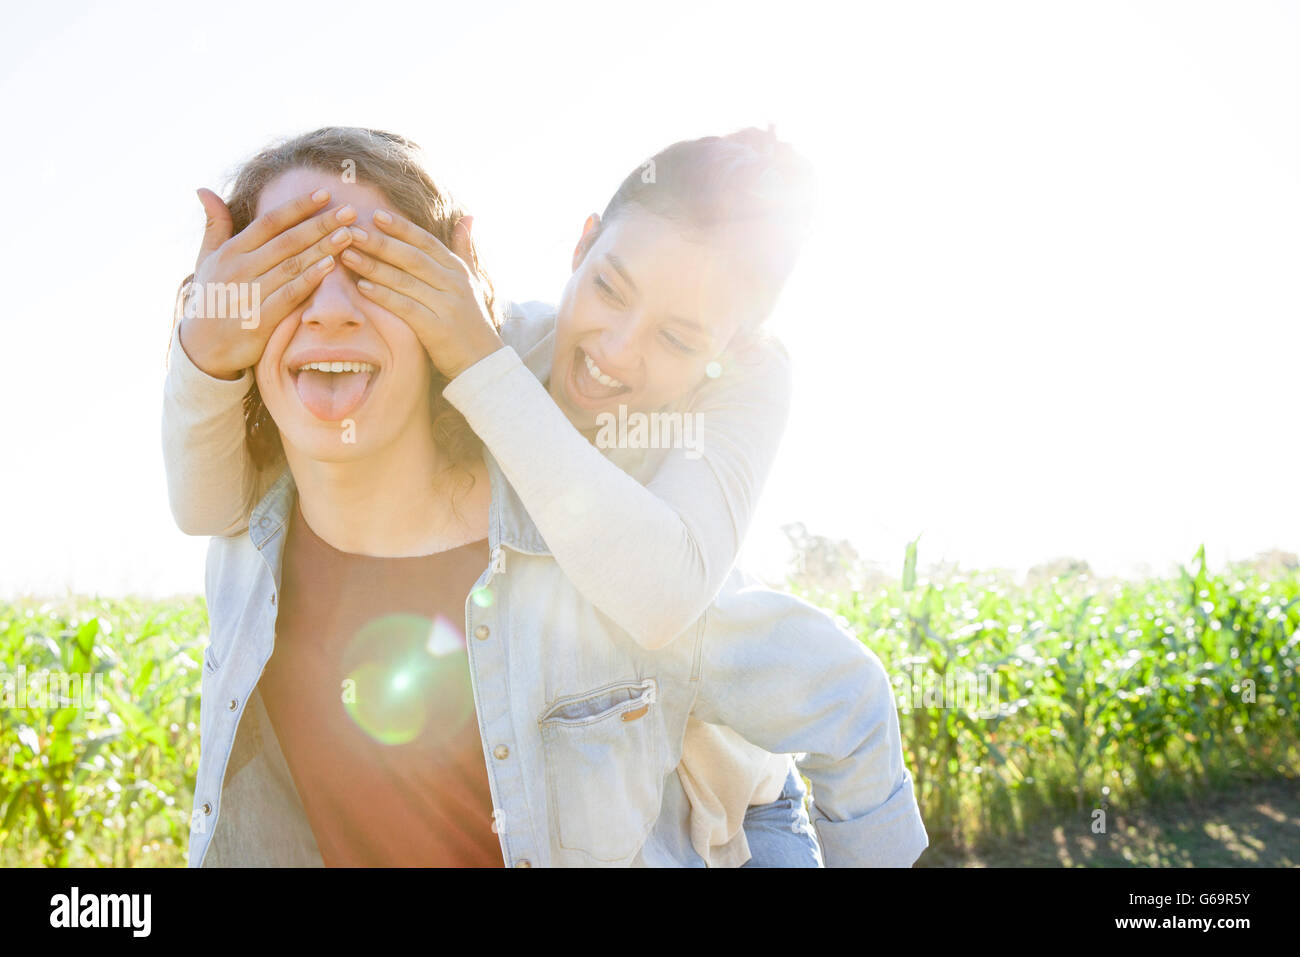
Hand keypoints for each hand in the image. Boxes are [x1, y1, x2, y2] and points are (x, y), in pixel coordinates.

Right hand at [179, 188, 358, 378]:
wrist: (201, 347)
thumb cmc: (211, 297)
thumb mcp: (206, 259)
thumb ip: (213, 225)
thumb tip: (204, 189)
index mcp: (231, 251)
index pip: (270, 222)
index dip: (298, 207)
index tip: (324, 194)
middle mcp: (241, 268)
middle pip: (288, 241)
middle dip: (321, 224)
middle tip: (349, 211)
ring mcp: (250, 293)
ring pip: (293, 265)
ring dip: (322, 248)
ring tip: (348, 234)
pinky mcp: (260, 319)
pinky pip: (290, 295)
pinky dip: (310, 279)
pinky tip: (331, 266)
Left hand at [342, 209, 503, 379]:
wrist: (483, 362)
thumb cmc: (471, 320)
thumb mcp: (473, 281)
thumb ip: (466, 249)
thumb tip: (468, 216)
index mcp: (458, 269)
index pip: (426, 242)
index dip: (401, 228)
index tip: (376, 215)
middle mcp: (453, 283)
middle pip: (411, 257)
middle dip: (380, 243)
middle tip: (351, 231)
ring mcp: (446, 305)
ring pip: (405, 280)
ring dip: (374, 266)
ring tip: (348, 255)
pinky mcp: (437, 328)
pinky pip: (405, 307)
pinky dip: (383, 296)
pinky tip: (362, 287)